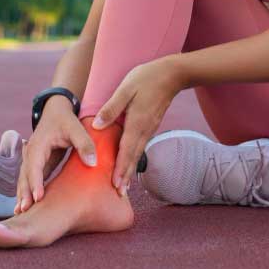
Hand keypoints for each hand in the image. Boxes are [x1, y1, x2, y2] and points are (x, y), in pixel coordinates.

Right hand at [15, 95, 96, 213]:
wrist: (55, 111)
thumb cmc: (65, 120)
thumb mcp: (76, 128)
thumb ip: (85, 144)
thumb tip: (93, 163)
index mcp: (38, 145)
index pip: (34, 166)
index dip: (35, 182)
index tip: (37, 198)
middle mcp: (31, 154)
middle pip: (25, 176)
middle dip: (24, 193)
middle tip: (24, 211)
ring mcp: (31, 160)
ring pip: (24, 180)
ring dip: (22, 195)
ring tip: (21, 213)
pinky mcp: (36, 166)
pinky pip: (29, 181)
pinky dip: (27, 192)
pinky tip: (26, 206)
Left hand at [90, 57, 185, 194]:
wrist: (172, 74)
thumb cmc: (146, 78)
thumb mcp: (126, 88)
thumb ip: (111, 108)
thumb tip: (96, 126)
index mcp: (136, 123)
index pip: (126, 151)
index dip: (120, 169)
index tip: (116, 185)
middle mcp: (144, 130)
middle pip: (133, 158)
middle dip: (125, 177)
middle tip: (119, 194)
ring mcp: (149, 129)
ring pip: (138, 153)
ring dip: (130, 170)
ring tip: (123, 185)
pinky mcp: (151, 125)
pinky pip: (141, 146)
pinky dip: (134, 158)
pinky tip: (130, 162)